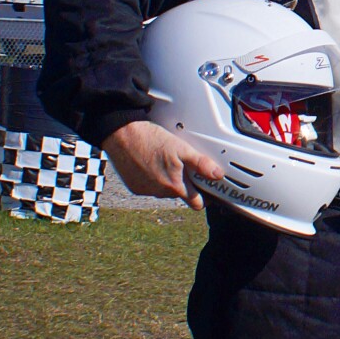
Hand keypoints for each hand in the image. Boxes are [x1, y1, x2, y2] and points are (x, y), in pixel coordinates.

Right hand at [102, 119, 223, 207]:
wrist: (121, 135)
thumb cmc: (150, 139)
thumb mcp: (181, 148)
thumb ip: (200, 164)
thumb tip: (217, 175)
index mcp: (175, 187)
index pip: (197, 203)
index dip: (205, 197)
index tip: (208, 189)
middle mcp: (160, 193)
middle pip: (181, 195)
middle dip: (186, 184)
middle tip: (185, 166)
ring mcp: (146, 191)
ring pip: (165, 191)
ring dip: (168, 180)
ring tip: (166, 161)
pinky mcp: (135, 187)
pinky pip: (150, 187)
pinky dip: (153, 178)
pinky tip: (151, 163)